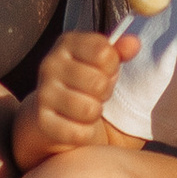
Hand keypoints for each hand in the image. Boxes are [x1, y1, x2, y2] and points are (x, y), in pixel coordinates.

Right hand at [12, 30, 136, 170]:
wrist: (54, 114)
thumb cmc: (85, 83)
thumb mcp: (103, 64)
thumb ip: (120, 52)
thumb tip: (133, 44)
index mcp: (68, 43)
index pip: (104, 53)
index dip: (112, 66)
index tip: (104, 71)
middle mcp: (50, 64)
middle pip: (98, 83)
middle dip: (104, 92)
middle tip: (96, 93)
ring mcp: (43, 93)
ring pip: (89, 109)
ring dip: (95, 113)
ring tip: (87, 108)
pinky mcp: (42, 122)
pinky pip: (79, 133)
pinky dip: (85, 133)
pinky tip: (77, 125)